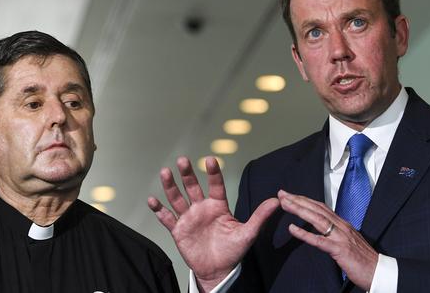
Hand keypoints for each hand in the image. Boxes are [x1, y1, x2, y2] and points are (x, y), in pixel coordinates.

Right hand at [148, 156, 278, 291]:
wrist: (218, 270)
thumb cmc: (233, 250)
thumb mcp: (248, 233)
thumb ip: (260, 216)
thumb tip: (276, 201)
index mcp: (218, 206)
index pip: (215, 185)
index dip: (213, 173)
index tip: (210, 159)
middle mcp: (201, 208)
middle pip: (192, 187)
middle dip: (187, 174)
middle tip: (183, 160)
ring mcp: (189, 218)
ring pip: (177, 198)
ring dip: (170, 186)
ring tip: (165, 172)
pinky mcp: (178, 230)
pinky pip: (166, 218)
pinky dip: (159, 210)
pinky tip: (152, 200)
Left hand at [278, 190, 377, 290]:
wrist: (379, 271)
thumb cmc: (363, 259)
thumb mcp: (348, 241)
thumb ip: (336, 233)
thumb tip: (323, 228)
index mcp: (342, 224)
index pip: (320, 207)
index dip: (304, 200)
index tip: (290, 195)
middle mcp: (341, 226)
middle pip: (316, 208)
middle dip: (298, 200)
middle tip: (281, 193)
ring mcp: (340, 237)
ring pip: (316, 219)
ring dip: (299, 209)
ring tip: (284, 204)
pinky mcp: (339, 250)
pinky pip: (319, 240)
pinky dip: (304, 233)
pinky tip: (292, 229)